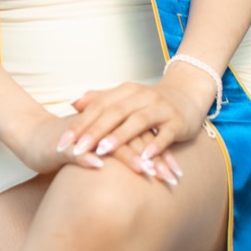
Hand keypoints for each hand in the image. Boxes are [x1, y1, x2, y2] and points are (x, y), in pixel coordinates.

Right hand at [8, 107, 178, 184]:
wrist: (30, 134)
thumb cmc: (65, 144)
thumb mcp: (95, 148)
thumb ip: (117, 152)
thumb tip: (142, 166)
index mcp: (109, 127)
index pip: (141, 139)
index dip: (159, 154)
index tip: (175, 171)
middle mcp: (99, 128)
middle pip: (132, 141)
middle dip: (153, 159)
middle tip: (171, 177)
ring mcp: (80, 136)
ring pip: (109, 145)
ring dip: (128, 158)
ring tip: (147, 172)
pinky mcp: (61, 144)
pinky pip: (75, 151)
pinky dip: (87, 158)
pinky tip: (100, 167)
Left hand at [58, 79, 209, 184]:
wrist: (188, 95)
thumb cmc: (149, 102)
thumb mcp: (125, 98)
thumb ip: (100, 99)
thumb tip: (72, 103)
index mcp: (125, 92)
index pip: (98, 107)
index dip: (79, 124)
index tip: (63, 142)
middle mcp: (141, 97)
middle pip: (114, 113)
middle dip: (94, 132)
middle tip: (76, 149)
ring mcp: (160, 108)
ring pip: (137, 121)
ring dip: (120, 137)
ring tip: (103, 152)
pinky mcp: (177, 121)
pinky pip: (165, 134)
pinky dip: (154, 145)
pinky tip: (144, 158)